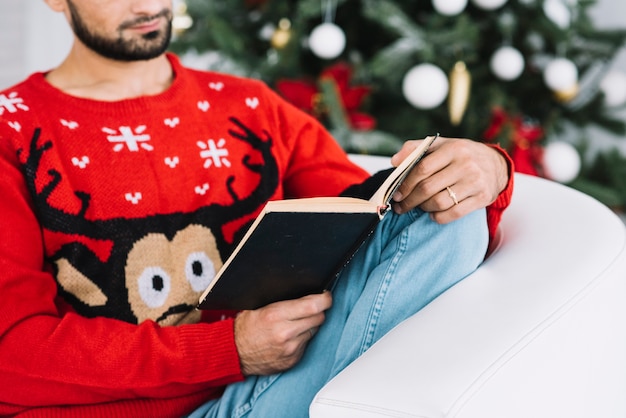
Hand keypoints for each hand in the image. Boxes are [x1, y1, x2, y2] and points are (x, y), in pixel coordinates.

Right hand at [234, 292, 331, 375]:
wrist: (234, 353)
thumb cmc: (245, 328)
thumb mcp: (259, 306)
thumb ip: (283, 301)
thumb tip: (305, 292)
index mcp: (276, 315)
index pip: (313, 306)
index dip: (324, 299)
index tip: (325, 296)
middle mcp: (285, 333)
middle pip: (319, 318)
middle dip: (318, 311)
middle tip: (312, 308)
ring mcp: (290, 349)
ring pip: (314, 331)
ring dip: (310, 325)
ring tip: (297, 323)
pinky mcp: (292, 360)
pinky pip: (306, 344)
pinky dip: (302, 339)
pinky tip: (291, 337)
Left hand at [390, 137, 508, 223]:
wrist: (496, 164)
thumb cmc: (461, 155)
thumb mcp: (441, 145)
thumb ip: (416, 148)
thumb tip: (394, 161)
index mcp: (453, 149)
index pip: (422, 169)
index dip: (405, 184)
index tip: (396, 194)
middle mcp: (466, 164)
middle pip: (428, 188)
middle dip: (409, 200)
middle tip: (400, 206)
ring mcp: (475, 182)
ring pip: (439, 203)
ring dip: (423, 208)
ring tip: (418, 206)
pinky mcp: (482, 198)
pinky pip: (453, 214)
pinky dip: (438, 217)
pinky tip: (433, 214)